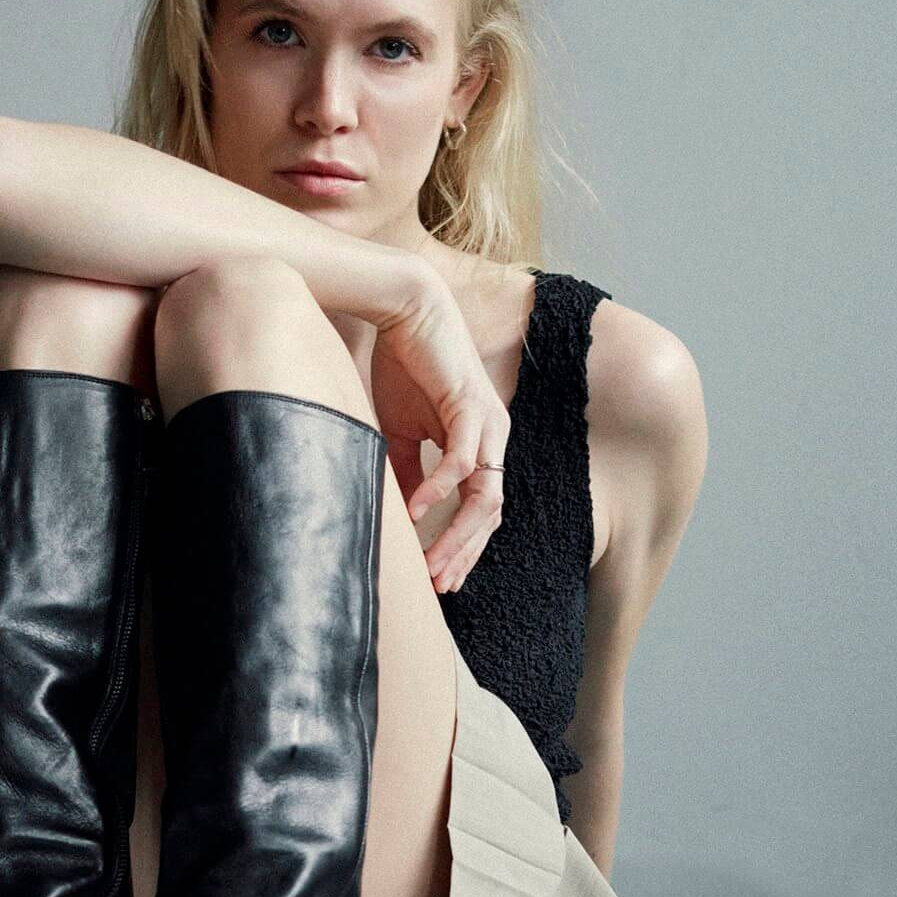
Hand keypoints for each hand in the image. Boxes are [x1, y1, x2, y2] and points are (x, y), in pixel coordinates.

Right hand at [367, 267, 511, 593]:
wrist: (404, 309)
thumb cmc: (404, 365)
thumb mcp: (401, 430)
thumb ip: (407, 471)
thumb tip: (402, 513)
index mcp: (481, 445)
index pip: (482, 511)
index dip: (464, 548)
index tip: (439, 580)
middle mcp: (494, 438)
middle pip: (491, 514)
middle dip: (465, 555)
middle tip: (440, 587)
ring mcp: (487, 424)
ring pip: (485, 496)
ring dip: (458, 536)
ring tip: (432, 563)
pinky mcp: (469, 406)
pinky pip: (462, 460)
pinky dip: (440, 490)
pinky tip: (418, 512)